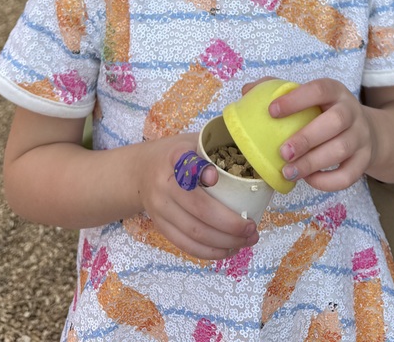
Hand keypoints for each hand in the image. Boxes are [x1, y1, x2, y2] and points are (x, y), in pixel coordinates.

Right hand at [136, 133, 259, 259]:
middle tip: (252, 228)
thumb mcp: (192, 141)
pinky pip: (185, 245)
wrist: (141, 171)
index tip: (215, 176)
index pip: (187, 165)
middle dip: (230, 225)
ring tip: (247, 241)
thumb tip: (250, 160)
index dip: (200, 171)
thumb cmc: (176, 154)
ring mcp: (160, 209)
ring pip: (194, 233)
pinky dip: (209, 252)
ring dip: (224, 242)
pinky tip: (228, 249)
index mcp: (174, 157)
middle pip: (198, 210)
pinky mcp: (160, 227)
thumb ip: (214, 150)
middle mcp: (164, 185)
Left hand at [266, 78, 375, 191]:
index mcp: (334, 91)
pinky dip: (328, 181)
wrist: (366, 131)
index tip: (271, 111)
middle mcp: (351, 111)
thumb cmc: (325, 112)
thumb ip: (279, 90)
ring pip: (342, 149)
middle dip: (307, 138)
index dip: (296, 99)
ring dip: (313, 163)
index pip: (319, 89)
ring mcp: (361, 137)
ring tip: (288, 172)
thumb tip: (247, 91)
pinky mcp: (364, 161)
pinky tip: (308, 180)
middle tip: (282, 152)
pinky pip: (350, 175)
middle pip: (336, 122)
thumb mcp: (309, 96)